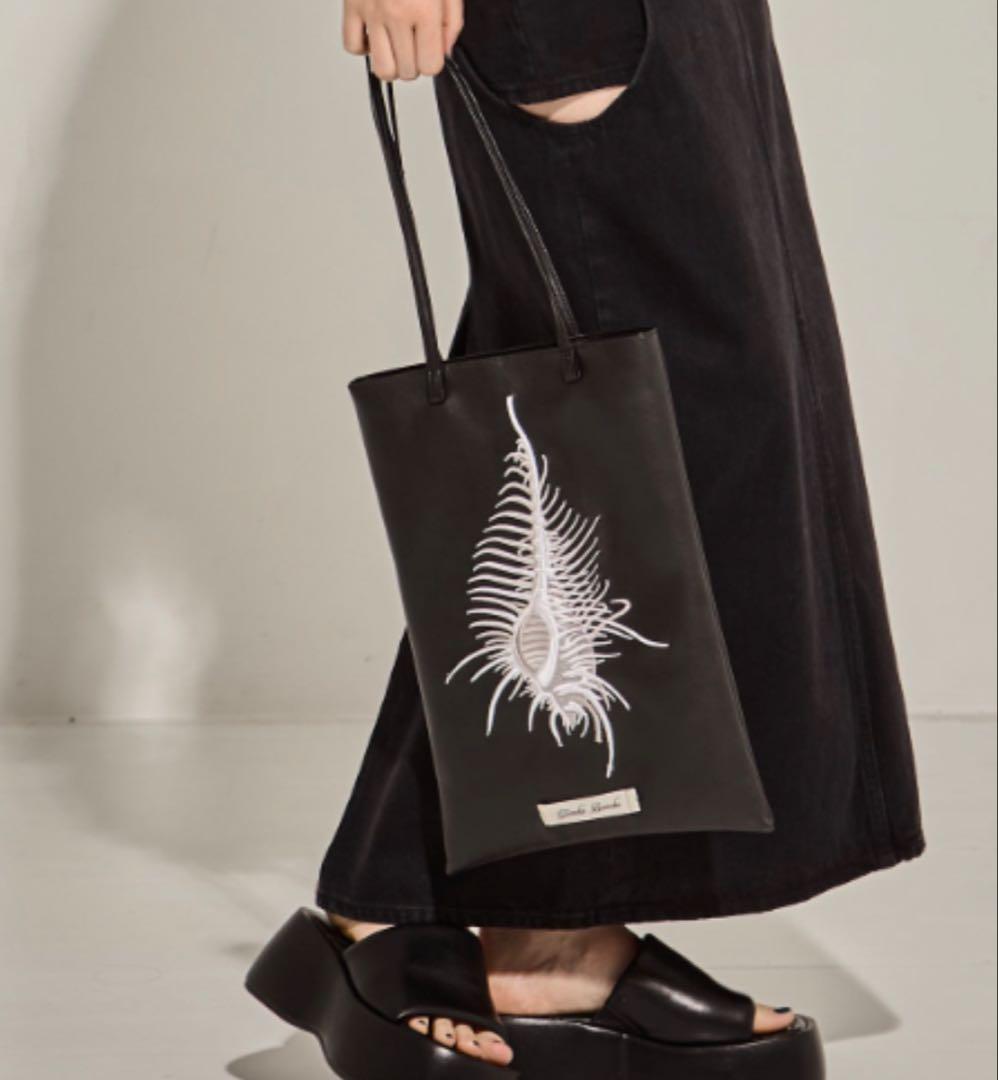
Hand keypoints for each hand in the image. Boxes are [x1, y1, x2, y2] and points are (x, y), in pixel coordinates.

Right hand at [343, 0, 463, 79]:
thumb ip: (452, 22)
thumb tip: (445, 53)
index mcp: (423, 9)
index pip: (430, 66)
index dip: (433, 61)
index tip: (431, 49)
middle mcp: (395, 13)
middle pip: (407, 71)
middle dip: (414, 64)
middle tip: (415, 44)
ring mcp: (370, 12)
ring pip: (382, 69)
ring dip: (392, 64)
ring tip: (396, 47)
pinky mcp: (351, 6)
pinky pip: (352, 46)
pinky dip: (363, 47)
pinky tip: (374, 36)